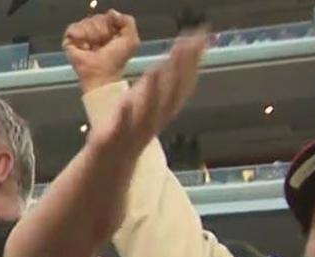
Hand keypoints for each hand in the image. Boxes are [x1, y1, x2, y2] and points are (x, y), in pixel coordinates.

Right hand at [63, 11, 140, 91]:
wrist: (101, 74)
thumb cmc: (116, 61)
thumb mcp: (131, 40)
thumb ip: (128, 21)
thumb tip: (111, 13)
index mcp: (109, 32)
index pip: (108, 16)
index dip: (111, 23)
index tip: (113, 36)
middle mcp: (94, 33)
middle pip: (96, 18)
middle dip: (101, 30)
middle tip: (102, 44)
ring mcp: (81, 37)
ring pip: (85, 22)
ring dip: (91, 35)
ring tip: (92, 48)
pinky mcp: (69, 42)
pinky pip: (73, 29)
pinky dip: (80, 37)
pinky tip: (85, 48)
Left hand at [88, 30, 206, 157]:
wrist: (114, 161)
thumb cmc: (132, 126)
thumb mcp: (150, 100)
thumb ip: (164, 80)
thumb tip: (182, 53)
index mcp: (163, 108)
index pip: (183, 83)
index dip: (193, 61)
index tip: (201, 38)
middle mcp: (155, 118)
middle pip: (171, 94)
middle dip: (179, 70)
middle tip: (186, 45)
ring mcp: (137, 129)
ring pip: (149, 110)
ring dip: (153, 91)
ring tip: (155, 69)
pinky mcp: (116, 137)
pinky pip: (122, 126)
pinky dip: (125, 115)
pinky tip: (126, 103)